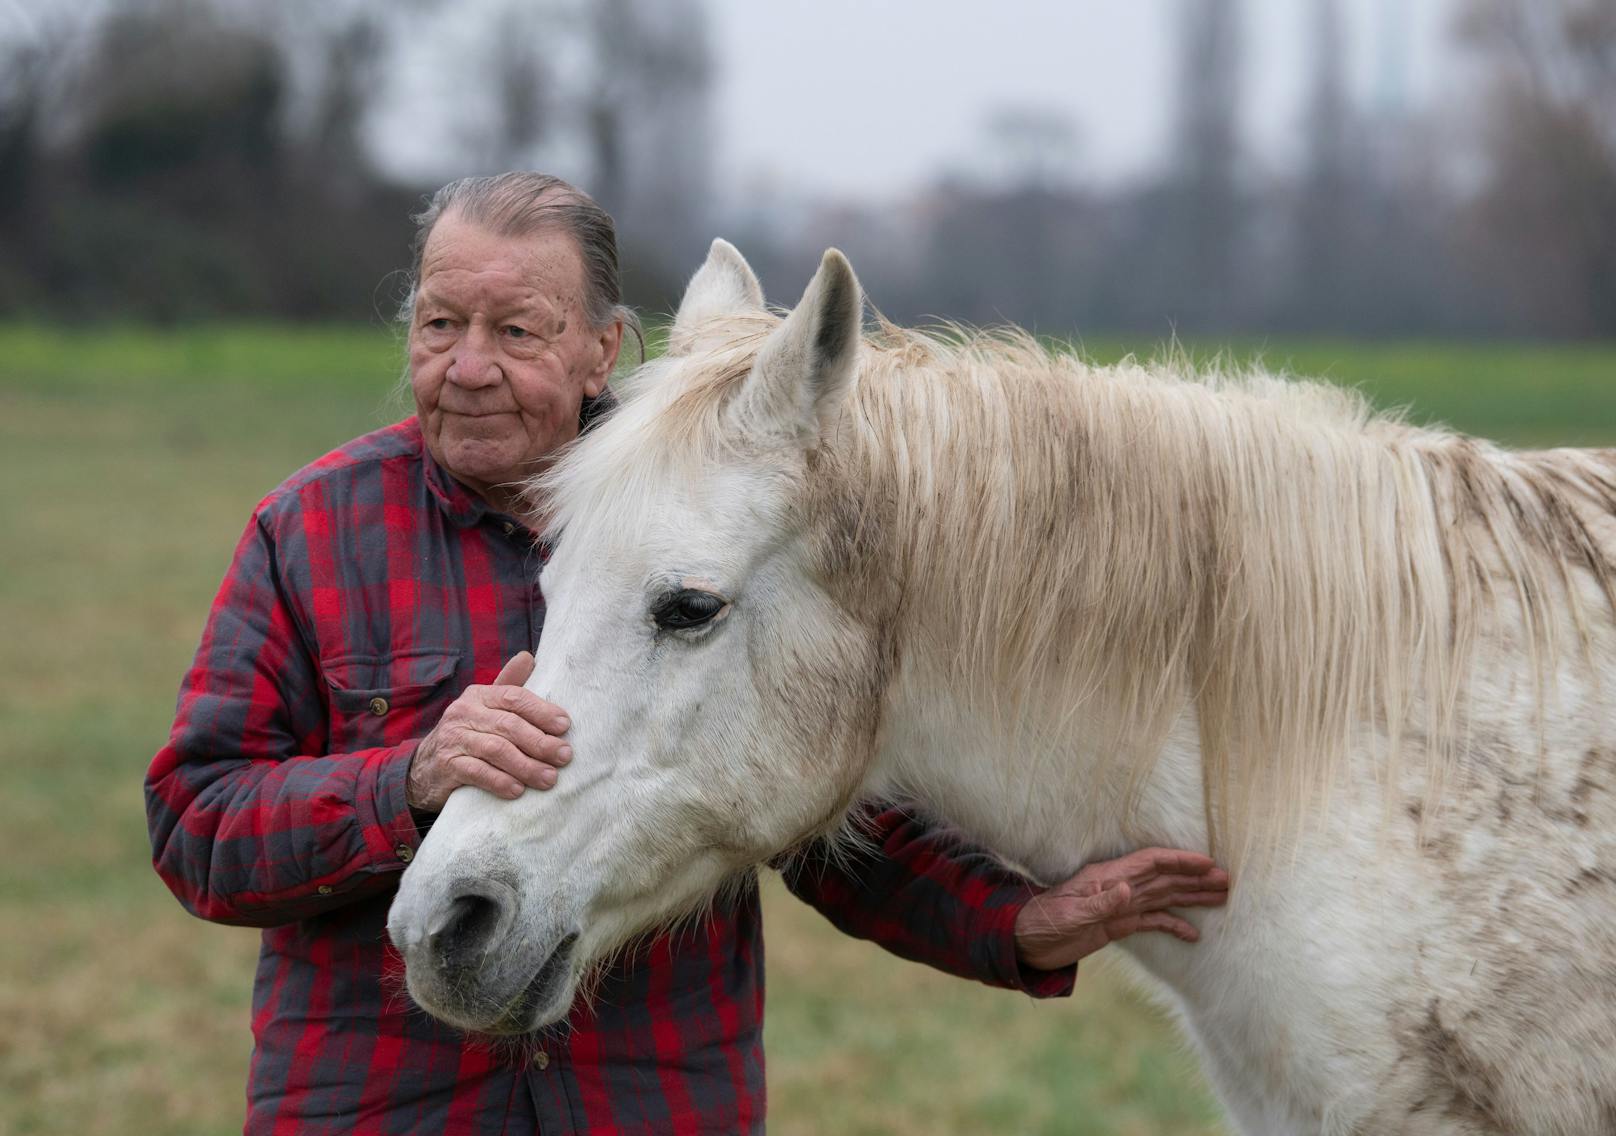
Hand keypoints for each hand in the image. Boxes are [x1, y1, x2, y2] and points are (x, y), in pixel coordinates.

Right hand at [405, 651, 572, 812]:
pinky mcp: (446, 765)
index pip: (514, 697)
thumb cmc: (468, 734)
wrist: (424, 767)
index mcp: (478, 695)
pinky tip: (518, 790)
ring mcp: (453, 739)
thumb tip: (528, 657)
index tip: (565, 726)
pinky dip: (500, 781)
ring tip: (549, 778)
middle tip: (564, 756)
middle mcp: (463, 712)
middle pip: (508, 725)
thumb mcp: (485, 707)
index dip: (541, 710)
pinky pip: (478, 772)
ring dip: (526, 765)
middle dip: (540, 742)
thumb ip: (508, 685)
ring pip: (496, 749)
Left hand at [1014, 848, 1230, 970]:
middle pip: (1163, 878)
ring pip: (1163, 897)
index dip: (1179, 860)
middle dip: (1195, 877)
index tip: (1207, 863)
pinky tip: (1194, 935)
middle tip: (1228, 881)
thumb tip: (1130, 890)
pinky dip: (1173, 925)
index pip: (1150, 863)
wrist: (1022, 942)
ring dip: (1191, 896)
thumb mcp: (1069, 915)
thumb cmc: (1040, 923)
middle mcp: (1117, 887)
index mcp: (1107, 878)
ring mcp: (1119, 905)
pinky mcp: (1116, 925)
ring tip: (1221, 897)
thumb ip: (1100, 904)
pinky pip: (1151, 922)